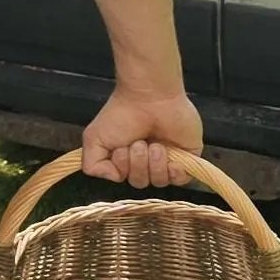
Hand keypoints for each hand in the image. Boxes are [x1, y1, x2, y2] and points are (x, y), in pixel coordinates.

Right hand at [81, 83, 204, 190]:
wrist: (149, 97)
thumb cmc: (122, 113)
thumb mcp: (94, 138)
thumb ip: (92, 165)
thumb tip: (114, 178)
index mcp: (127, 157)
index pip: (125, 179)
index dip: (122, 168)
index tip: (122, 148)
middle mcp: (147, 160)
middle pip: (141, 182)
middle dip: (137, 164)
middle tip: (139, 142)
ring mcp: (168, 159)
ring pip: (160, 181)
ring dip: (154, 164)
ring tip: (155, 144)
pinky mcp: (187, 157)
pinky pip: (181, 180)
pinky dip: (174, 172)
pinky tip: (169, 157)